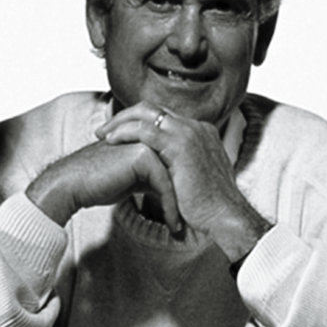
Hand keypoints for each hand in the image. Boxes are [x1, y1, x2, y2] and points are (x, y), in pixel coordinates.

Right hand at [26, 140, 182, 231]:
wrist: (72, 184)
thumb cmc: (100, 183)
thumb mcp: (134, 179)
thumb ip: (154, 176)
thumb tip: (174, 188)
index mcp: (150, 139)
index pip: (177, 164)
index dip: (184, 189)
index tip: (190, 212)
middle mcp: (152, 137)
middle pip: (180, 169)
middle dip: (187, 197)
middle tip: (195, 221)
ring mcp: (148, 143)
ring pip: (175, 177)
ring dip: (180, 204)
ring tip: (182, 226)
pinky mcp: (143, 156)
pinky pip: (164, 184)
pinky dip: (170, 206)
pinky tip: (172, 224)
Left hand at [98, 104, 269, 261]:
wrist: (224, 217)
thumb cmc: (209, 206)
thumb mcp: (194, 178)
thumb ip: (179, 166)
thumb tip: (162, 171)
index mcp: (202, 133)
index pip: (164, 117)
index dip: (139, 122)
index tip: (119, 134)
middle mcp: (197, 127)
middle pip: (154, 109)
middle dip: (125, 116)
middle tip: (104, 130)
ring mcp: (190, 133)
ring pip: (146, 114)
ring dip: (120, 121)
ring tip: (102, 134)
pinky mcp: (180, 145)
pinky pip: (145, 130)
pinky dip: (125, 132)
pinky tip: (111, 141)